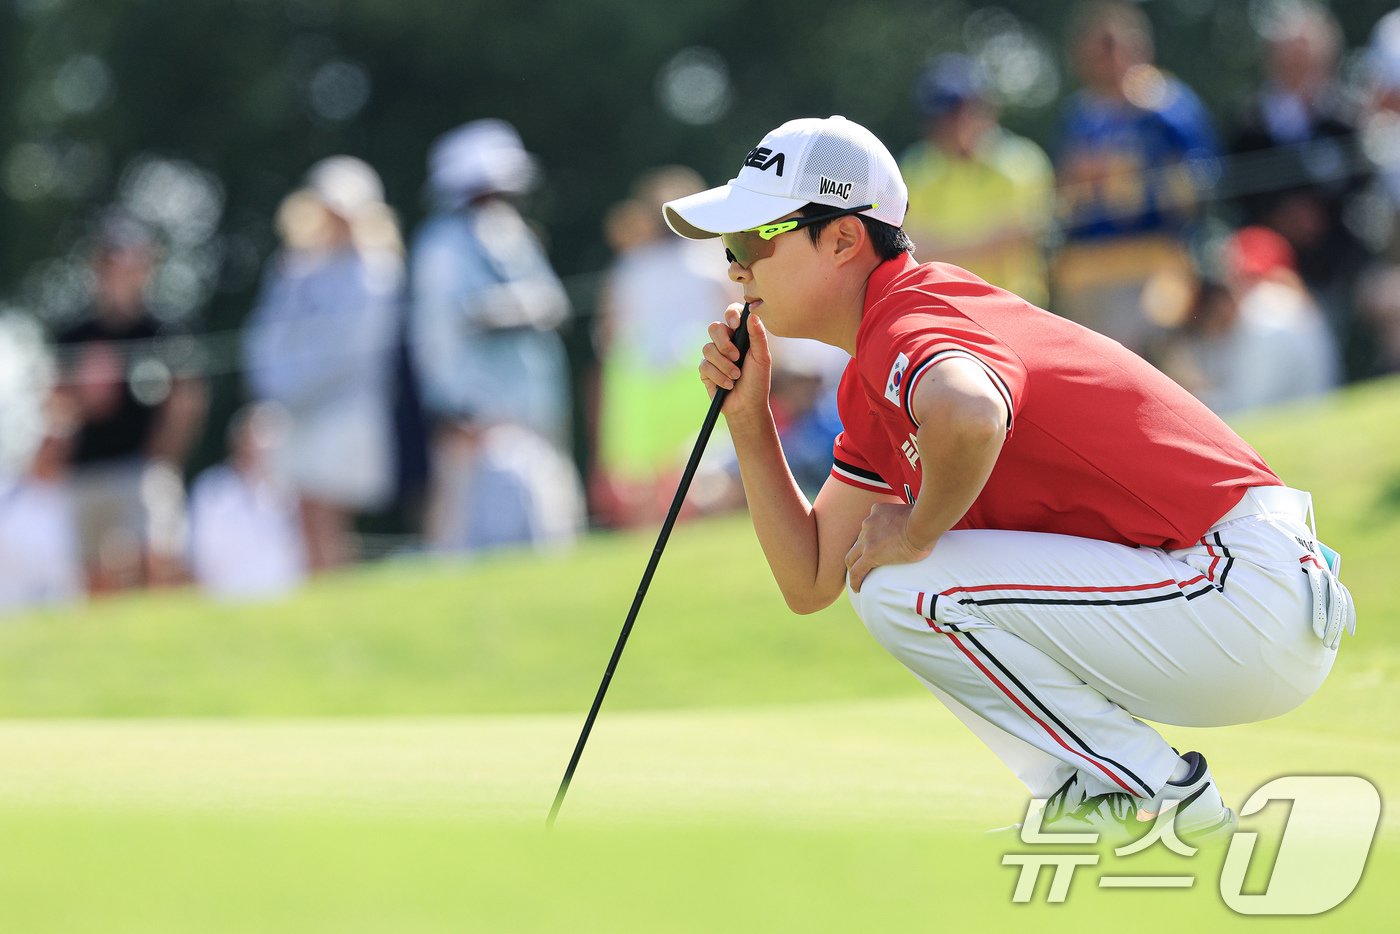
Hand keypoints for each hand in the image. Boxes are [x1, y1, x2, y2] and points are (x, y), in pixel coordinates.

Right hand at [698, 303, 771, 426]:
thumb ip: (758, 336)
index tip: (736, 324)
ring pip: (708, 348)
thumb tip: (752, 315)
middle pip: (714, 328)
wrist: (747, 406)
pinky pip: (705, 366)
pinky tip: (728, 385)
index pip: (732, 314)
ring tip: (736, 376)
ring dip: (724, 365)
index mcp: (740, 335)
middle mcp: (725, 343)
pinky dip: (719, 376)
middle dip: (724, 343)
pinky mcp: (705, 370)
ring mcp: (714, 356)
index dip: (730, 314)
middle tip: (736, 357)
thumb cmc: (758, 382)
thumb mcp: (762, 358)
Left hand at [845, 503, 934, 592]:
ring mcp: (867, 539)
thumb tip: (920, 525)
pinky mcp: (870, 554)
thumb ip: (907, 517)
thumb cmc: (926, 519)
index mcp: (878, 511)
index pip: (869, 527)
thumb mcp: (911, 512)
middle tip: (863, 564)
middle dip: (858, 553)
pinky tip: (857, 588)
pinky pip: (857, 571)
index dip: (869, 538)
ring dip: (854, 567)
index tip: (874, 546)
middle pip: (858, 542)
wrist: (923, 523)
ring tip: (858, 579)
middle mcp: (868, 523)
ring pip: (852, 557)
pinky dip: (855, 580)